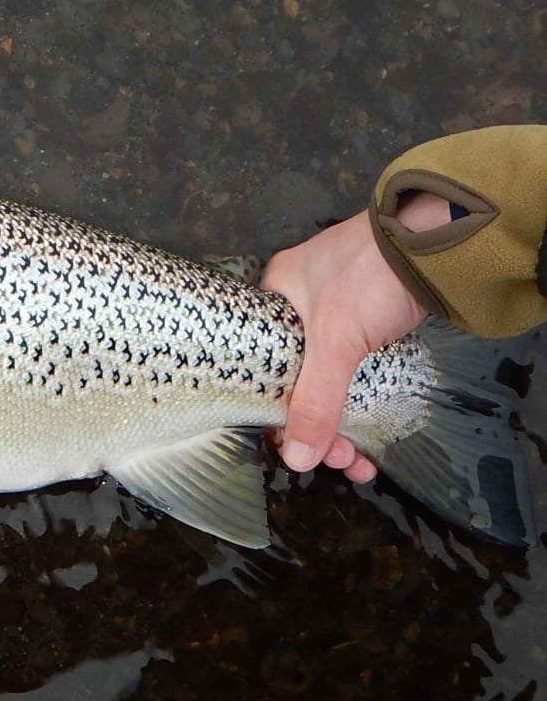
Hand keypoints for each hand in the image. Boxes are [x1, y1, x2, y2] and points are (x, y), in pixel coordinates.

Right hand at [259, 194, 443, 482]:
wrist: (441, 238)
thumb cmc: (372, 273)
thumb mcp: (336, 341)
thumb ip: (315, 401)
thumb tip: (297, 459)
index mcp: (273, 298)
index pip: (259, 369)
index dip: (276, 413)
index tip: (299, 447)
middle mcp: (299, 306)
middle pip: (296, 383)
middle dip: (317, 429)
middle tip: (338, 459)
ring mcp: (337, 313)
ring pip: (328, 383)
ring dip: (341, 426)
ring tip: (358, 462)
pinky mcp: (371, 322)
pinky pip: (354, 375)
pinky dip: (361, 405)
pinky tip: (370, 436)